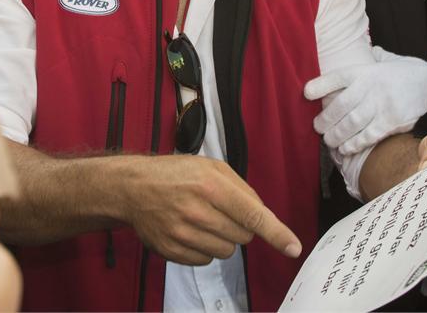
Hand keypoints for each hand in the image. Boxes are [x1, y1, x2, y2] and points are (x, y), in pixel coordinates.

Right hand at [119, 154, 300, 265]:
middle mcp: (197, 210)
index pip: (252, 215)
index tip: (293, 248)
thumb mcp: (210, 166)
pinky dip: (205, 248)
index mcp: (210, 185)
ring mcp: (183, 233)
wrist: (133, 188)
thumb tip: (262, 215)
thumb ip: (241, 188)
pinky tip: (191, 230)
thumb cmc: (175, 174)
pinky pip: (206, 260)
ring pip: (226, 251)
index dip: (276, 233)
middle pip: (243, 236)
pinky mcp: (172, 250)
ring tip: (203, 220)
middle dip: (240, 227)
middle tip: (220, 211)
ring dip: (223, 239)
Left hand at [305, 46, 426, 156]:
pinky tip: (346, 148)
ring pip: (353, 124)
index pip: (338, 77)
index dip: (320, 85)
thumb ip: (357, 67)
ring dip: (337, 136)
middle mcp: (371, 86)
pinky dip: (355, 144)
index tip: (306, 94)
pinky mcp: (393, 120)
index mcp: (365, 71)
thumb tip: (337, 72)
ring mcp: (382, 104)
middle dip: (325, 120)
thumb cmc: (397, 73)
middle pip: (341, 106)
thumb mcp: (377, 62)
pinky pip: (369, 135)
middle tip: (317, 128)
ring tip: (329, 141)